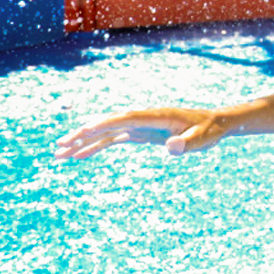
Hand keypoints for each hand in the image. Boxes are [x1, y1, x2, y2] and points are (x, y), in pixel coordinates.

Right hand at [55, 108, 226, 159]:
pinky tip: (79, 157)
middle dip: (83, 134)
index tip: (83, 131)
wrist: (214, 124)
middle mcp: (143, 118)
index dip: (103, 124)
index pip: (125, 119)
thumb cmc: (208, 132)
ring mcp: (139, 125)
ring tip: (60, 154)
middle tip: (59, 147)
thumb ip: (186, 144)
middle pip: (108, 124)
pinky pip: (113, 140)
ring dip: (83, 142)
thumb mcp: (201, 140)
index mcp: (156, 116)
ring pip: (106, 132)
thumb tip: (171, 147)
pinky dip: (96, 147)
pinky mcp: (140, 134)